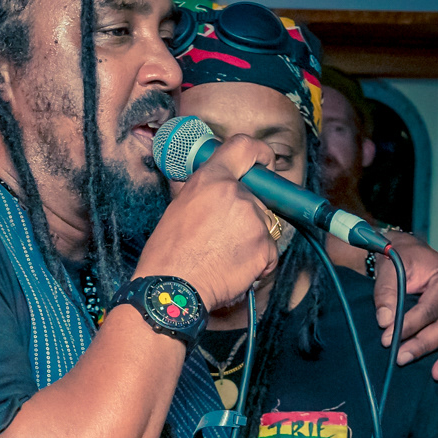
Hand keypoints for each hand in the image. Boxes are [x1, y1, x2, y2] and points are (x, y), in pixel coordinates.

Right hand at [136, 134, 279, 311]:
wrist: (172, 290)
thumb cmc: (167, 254)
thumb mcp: (177, 208)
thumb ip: (201, 191)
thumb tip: (210, 183)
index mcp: (211, 180)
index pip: (245, 147)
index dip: (260, 154)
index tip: (264, 165)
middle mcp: (236, 194)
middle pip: (258, 197)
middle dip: (248, 215)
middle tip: (225, 236)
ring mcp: (254, 221)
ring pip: (265, 226)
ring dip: (252, 240)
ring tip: (224, 256)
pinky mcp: (265, 247)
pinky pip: (270, 252)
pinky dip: (257, 262)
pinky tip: (234, 269)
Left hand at [372, 234, 437, 378]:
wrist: (411, 256)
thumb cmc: (401, 261)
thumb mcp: (390, 269)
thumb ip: (386, 293)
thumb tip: (385, 321)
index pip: (430, 308)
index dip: (409, 325)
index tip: (387, 339)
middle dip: (424, 345)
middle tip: (401, 358)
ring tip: (437, 374)